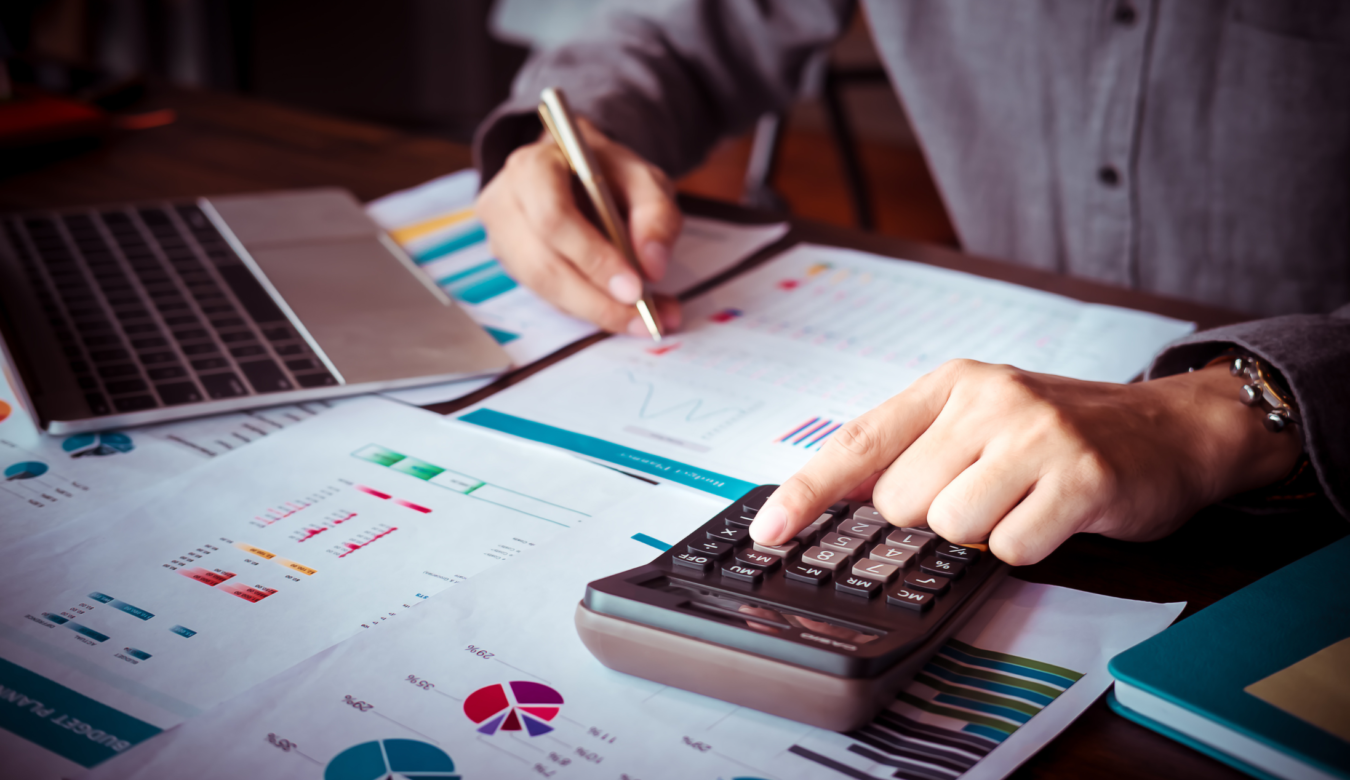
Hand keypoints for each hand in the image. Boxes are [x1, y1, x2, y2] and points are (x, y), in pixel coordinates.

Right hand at [476, 118, 682, 334]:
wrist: (576, 172)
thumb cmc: (607, 173)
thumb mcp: (644, 179)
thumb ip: (656, 215)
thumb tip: (652, 267)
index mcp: (534, 167)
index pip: (553, 217)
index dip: (592, 257)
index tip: (633, 288)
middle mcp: (506, 203)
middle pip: (542, 264)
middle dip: (595, 299)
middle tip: (641, 317)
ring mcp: (502, 237)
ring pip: (543, 288)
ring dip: (593, 311)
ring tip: (639, 322)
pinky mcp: (510, 264)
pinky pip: (547, 296)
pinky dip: (586, 309)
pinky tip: (620, 313)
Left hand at [749, 360, 1301, 564]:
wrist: (1174, 428)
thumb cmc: (1063, 432)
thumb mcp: (981, 418)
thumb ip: (916, 448)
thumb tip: (838, 496)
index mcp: (951, 383)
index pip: (858, 442)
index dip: (806, 491)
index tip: (769, 531)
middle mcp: (988, 399)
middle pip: (901, 501)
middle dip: (935, 515)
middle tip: (987, 490)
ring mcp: (1035, 434)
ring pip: (951, 527)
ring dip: (984, 532)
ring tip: (1023, 500)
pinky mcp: (1080, 477)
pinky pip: (1010, 548)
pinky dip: (1029, 546)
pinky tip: (1055, 514)